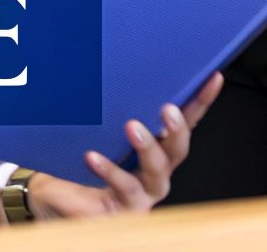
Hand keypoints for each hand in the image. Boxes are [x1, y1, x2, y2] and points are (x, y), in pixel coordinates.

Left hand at [1, 72, 222, 220]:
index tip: (213, 77)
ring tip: (132, 127)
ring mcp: (143, 193)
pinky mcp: (124, 209)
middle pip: (177, 149)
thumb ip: (103, 106)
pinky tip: (93, 157)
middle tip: (167, 108)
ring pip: (157, 172)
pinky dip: (109, 171)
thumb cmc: (76, 159)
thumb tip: (101, 58)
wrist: (53, 196)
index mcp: (156, 147)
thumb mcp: (92, 128)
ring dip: (147, 148)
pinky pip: (122, 189)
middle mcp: (156, 170)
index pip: (184, 122)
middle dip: (176, 128)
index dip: (200, 101)